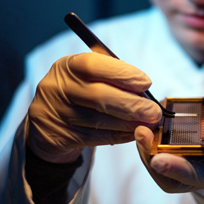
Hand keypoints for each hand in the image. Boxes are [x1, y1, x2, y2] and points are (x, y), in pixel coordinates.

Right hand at [26, 52, 161, 162]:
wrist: (48, 118)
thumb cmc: (80, 90)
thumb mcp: (88, 75)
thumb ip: (112, 76)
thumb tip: (144, 88)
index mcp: (68, 66)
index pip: (94, 66)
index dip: (123, 74)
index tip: (146, 83)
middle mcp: (58, 88)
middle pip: (99, 96)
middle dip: (133, 105)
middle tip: (154, 111)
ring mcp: (57, 113)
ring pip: (100, 121)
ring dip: (130, 123)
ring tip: (148, 123)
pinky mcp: (60, 136)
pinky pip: (97, 137)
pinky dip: (120, 135)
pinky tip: (134, 132)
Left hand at [135, 117, 203, 192]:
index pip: (197, 176)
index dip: (178, 170)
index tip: (158, 157)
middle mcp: (201, 171)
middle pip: (169, 175)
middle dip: (152, 157)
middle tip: (142, 133)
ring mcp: (187, 164)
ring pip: (158, 166)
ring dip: (145, 150)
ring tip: (139, 128)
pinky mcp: (178, 152)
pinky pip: (157, 154)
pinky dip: (147, 143)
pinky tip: (143, 124)